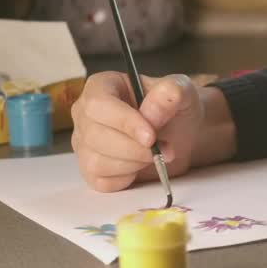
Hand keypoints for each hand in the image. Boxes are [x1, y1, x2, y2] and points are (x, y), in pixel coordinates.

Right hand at [71, 72, 203, 192]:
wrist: (181, 134)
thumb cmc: (174, 108)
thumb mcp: (182, 91)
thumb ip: (171, 92)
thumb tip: (151, 113)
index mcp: (101, 86)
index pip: (99, 104)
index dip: (124, 122)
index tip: (151, 136)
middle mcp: (85, 114)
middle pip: (95, 135)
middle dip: (134, 148)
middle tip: (164, 149)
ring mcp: (84, 143)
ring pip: (96, 161)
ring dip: (133, 164)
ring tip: (155, 156)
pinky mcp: (91, 170)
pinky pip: (101, 181)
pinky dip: (126, 179)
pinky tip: (141, 167)